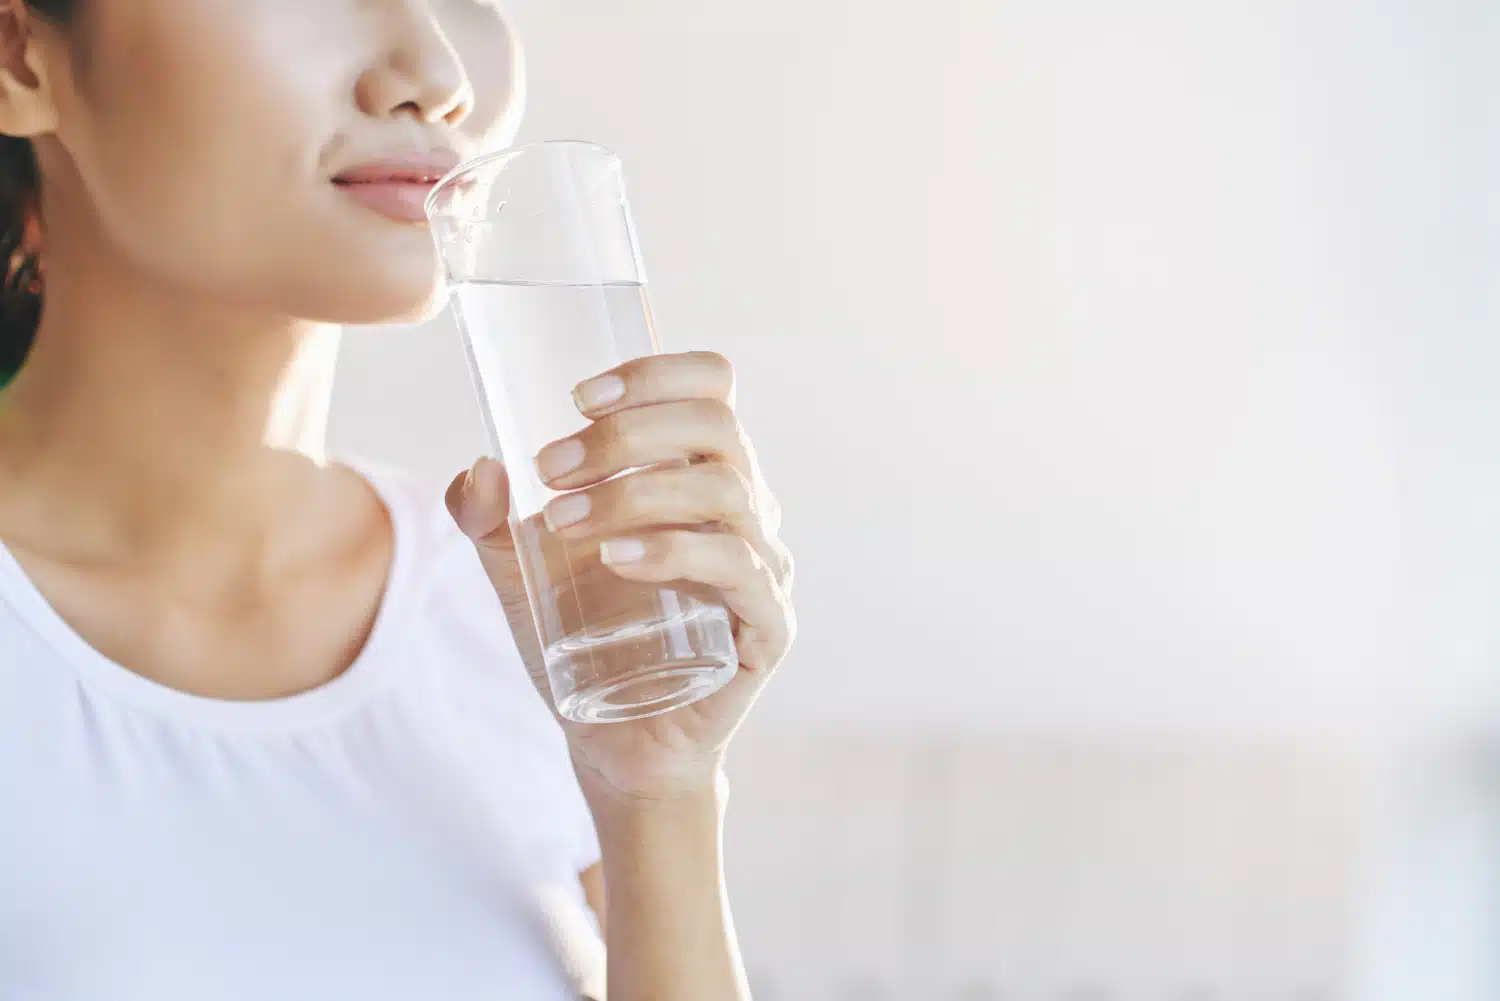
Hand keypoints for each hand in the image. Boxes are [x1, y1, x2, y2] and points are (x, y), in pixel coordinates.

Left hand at [445, 351, 795, 805]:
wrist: (619, 741)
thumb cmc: (584, 637)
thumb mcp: (517, 570)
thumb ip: (487, 519)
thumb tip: (480, 470)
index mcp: (698, 471)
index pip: (711, 386)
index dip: (655, 372)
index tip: (578, 397)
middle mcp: (744, 507)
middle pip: (716, 426)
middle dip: (627, 434)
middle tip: (551, 467)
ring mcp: (764, 565)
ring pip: (725, 493)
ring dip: (637, 492)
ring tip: (565, 520)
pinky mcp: (768, 626)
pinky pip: (739, 570)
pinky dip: (676, 553)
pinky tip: (618, 560)